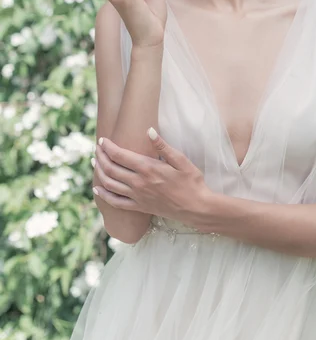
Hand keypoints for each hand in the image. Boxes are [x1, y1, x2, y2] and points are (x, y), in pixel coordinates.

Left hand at [92, 129, 211, 223]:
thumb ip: (163, 146)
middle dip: (101, 157)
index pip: (120, 155)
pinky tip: (97, 189)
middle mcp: (139, 183)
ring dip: (99, 173)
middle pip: (111, 169)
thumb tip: (149, 131)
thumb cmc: (192, 182)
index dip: (108, 147)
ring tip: (95, 163)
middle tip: (97, 148)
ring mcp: (138, 196)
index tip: (102, 139)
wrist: (196, 208)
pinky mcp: (139, 207)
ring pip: (110, 184)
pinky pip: (116, 203)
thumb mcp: (181, 160)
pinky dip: (104, 196)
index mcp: (148, 168)